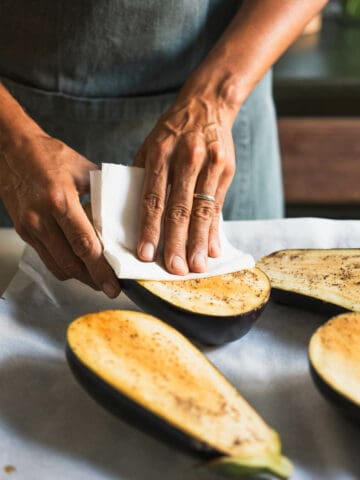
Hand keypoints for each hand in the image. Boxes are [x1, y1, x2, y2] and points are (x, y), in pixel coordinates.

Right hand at [0, 132, 119, 297]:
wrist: (9, 149)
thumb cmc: (46, 154)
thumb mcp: (81, 168)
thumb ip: (102, 191)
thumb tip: (122, 210)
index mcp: (60, 201)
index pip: (85, 245)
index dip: (101, 270)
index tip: (113, 286)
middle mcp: (42, 218)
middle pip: (71, 263)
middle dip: (93, 280)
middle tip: (110, 287)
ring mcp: (29, 227)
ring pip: (57, 266)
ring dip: (78, 276)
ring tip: (96, 278)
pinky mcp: (23, 231)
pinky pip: (46, 257)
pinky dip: (63, 265)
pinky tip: (77, 263)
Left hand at [134, 95, 235, 274]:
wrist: (208, 103)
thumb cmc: (173, 129)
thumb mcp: (151, 144)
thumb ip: (145, 177)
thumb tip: (137, 216)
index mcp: (159, 152)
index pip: (152, 197)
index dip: (149, 228)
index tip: (146, 254)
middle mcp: (185, 158)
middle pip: (179, 208)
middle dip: (177, 242)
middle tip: (174, 269)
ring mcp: (209, 164)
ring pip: (202, 209)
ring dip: (199, 241)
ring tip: (196, 266)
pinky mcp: (226, 169)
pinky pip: (219, 205)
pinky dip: (215, 229)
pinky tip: (213, 249)